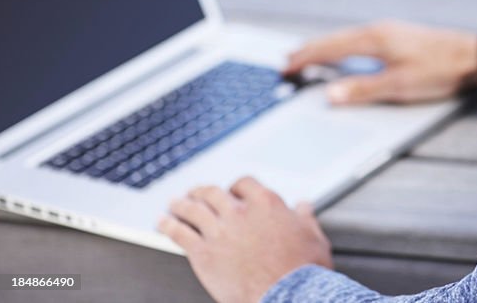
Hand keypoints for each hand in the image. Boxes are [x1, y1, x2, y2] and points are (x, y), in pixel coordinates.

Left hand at [158, 177, 331, 302]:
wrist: (286, 295)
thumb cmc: (301, 270)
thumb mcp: (313, 236)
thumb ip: (305, 217)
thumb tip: (303, 206)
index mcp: (266, 203)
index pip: (243, 184)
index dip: (235, 188)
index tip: (231, 192)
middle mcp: (240, 212)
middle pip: (214, 193)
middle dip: (203, 191)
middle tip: (196, 193)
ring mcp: (219, 231)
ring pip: (193, 209)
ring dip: (181, 204)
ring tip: (174, 204)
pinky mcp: (203, 253)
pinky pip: (180, 233)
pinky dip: (169, 225)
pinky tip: (162, 223)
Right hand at [284, 20, 476, 104]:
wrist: (473, 55)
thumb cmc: (439, 70)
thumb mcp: (399, 86)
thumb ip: (363, 90)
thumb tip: (329, 95)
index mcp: (374, 39)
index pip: (330, 48)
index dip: (307, 58)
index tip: (287, 68)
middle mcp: (378, 30)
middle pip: (335, 39)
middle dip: (310, 49)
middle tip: (288, 60)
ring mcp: (389, 30)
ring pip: (347, 36)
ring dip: (326, 46)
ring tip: (310, 54)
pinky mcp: (399, 35)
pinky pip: (360, 37)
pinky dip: (343, 44)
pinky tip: (346, 51)